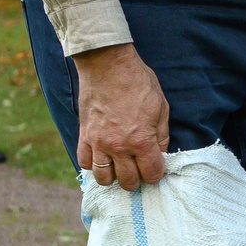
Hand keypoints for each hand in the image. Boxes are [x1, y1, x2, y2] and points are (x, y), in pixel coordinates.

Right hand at [73, 42, 169, 187]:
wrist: (108, 65)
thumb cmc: (137, 82)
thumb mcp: (161, 107)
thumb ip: (161, 135)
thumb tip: (160, 153)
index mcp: (141, 141)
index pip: (151, 174)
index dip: (156, 173)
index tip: (155, 167)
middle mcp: (119, 147)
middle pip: (128, 181)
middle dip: (137, 179)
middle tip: (138, 168)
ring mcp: (98, 143)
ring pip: (104, 178)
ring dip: (114, 176)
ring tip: (119, 166)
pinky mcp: (84, 135)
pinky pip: (84, 162)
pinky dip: (93, 164)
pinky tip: (102, 157)